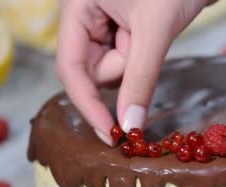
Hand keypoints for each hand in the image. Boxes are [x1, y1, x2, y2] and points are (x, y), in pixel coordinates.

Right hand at [56, 0, 211, 144]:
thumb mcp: (155, 32)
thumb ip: (140, 80)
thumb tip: (130, 127)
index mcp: (77, 8)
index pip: (71, 69)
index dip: (88, 104)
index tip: (110, 135)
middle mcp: (84, 16)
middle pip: (93, 70)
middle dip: (124, 68)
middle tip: (146, 43)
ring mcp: (103, 22)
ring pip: (113, 68)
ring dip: (136, 60)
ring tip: (153, 28)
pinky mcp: (123, 28)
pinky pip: (128, 59)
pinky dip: (142, 57)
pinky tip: (153, 31)